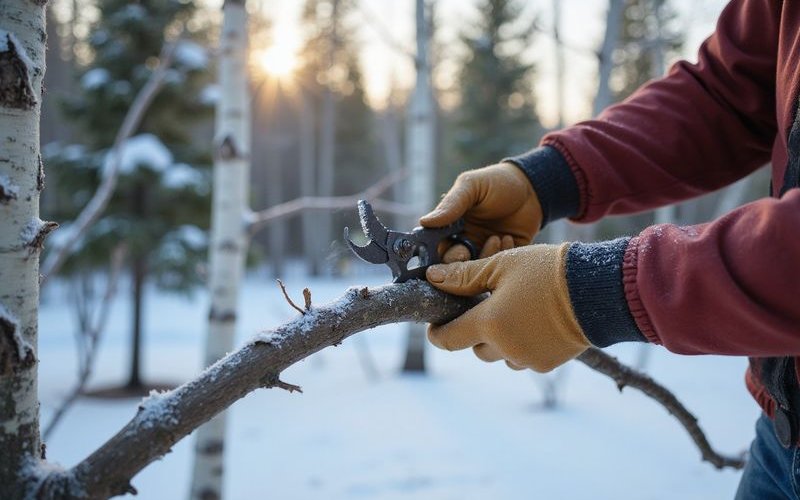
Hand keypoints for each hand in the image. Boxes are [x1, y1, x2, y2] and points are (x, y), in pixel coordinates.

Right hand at [419, 163, 542, 262]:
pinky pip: (499, 269)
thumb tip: (424, 222)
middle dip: (460, 263)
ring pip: (475, 271)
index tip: (452, 250)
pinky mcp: (505, 258)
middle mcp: (465, 242)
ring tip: (496, 237)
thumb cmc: (498, 182)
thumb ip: (450, 205)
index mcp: (451, 226)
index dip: (437, 256)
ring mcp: (485, 251)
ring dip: (484, 257)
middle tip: (469, 251)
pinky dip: (502, 256)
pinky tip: (509, 237)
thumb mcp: (472, 187)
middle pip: (452, 266)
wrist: (534, 188)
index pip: (436, 248)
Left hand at [425, 243, 589, 371]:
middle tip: (486, 306)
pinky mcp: (547, 363)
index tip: (435, 324)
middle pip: (476, 347)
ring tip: (515, 311)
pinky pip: (524, 358)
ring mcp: (527, 358)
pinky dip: (522, 343)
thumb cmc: (546, 272)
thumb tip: (432, 278)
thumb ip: (464, 276)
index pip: (448, 339)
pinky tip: (535, 321)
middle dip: (475, 331)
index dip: (437, 332)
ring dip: (500, 339)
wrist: (597, 290)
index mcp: (489, 323)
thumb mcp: (501, 266)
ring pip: (500, 355)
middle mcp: (505, 348)